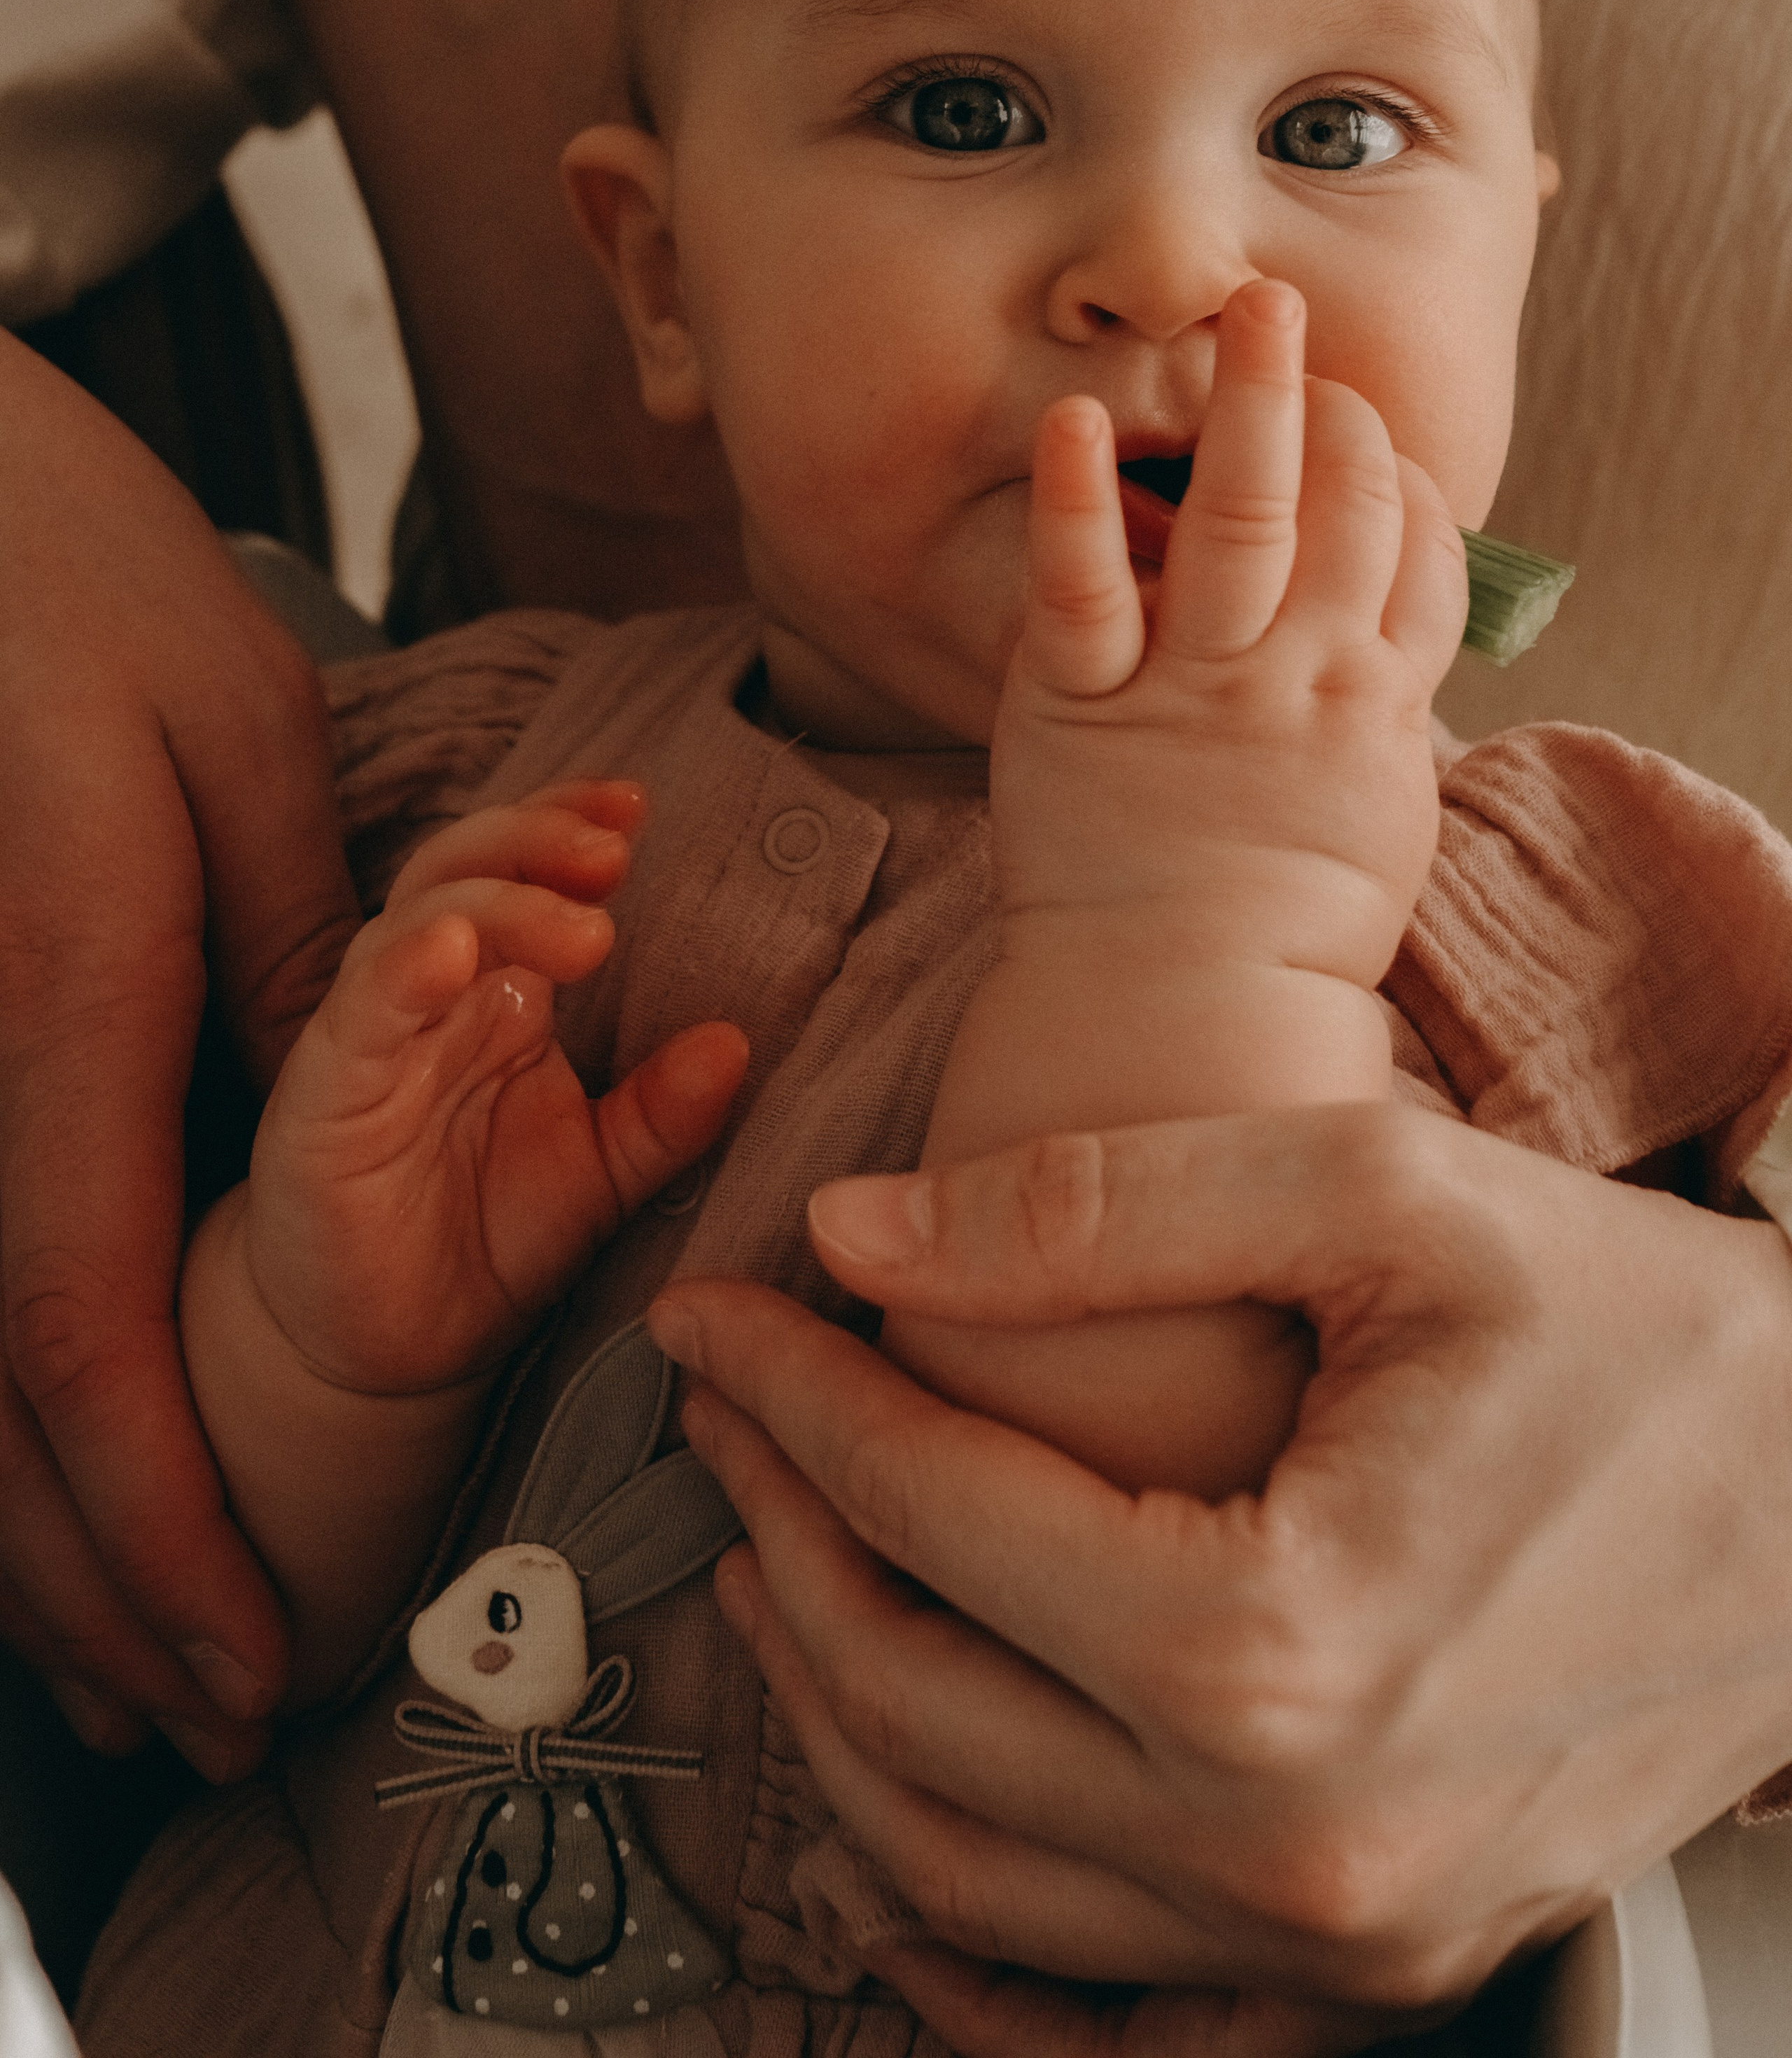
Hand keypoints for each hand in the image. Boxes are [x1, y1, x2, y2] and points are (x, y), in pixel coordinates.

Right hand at [0, 337, 363, 1777]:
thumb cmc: (68, 577)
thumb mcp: (236, 739)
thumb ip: (303, 941)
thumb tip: (374, 1084)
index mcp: (62, 1001)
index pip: (88, 1335)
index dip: (155, 1524)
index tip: (235, 1644)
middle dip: (82, 1583)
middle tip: (179, 1710)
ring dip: (16, 1520)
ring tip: (100, 1648)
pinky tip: (24, 1449)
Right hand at [186, 782, 746, 1695]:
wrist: (380, 1352)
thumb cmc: (486, 1240)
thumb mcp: (600, 1176)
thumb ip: (664, 1116)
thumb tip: (739, 1045)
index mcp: (500, 992)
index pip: (525, 872)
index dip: (570, 825)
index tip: (636, 810)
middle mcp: (431, 994)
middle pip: (468, 870)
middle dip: (539, 846)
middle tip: (613, 854)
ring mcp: (372, 1036)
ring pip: (414, 924)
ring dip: (494, 903)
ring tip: (578, 922)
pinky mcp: (322, 1093)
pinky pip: (359, 1013)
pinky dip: (400, 970)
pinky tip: (448, 951)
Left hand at [648, 1109, 1791, 2048]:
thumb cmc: (1638, 1330)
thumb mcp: (1385, 1195)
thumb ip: (1102, 1205)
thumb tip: (856, 1230)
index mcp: (1278, 1647)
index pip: (931, 1510)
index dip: (789, 1395)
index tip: (710, 1312)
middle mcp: (1288, 1843)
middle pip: (916, 1701)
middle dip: (781, 1533)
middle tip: (725, 1411)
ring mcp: (1333, 1937)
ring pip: (963, 1869)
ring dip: (831, 1705)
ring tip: (773, 1555)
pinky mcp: (1373, 1960)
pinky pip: (1093, 2000)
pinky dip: (954, 1916)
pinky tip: (887, 1815)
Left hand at [1001, 282, 1465, 982]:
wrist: (1181, 1008)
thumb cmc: (1281, 918)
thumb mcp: (1375, 808)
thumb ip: (1385, 704)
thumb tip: (1392, 627)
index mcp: (1374, 704)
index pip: (1418, 555)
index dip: (1396, 475)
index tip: (1362, 423)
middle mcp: (1298, 678)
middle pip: (1343, 511)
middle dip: (1329, 403)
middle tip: (1291, 308)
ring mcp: (1194, 687)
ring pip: (1241, 521)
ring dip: (1248, 405)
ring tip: (1246, 311)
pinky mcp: (1084, 707)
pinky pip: (1083, 589)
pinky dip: (1079, 501)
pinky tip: (1073, 421)